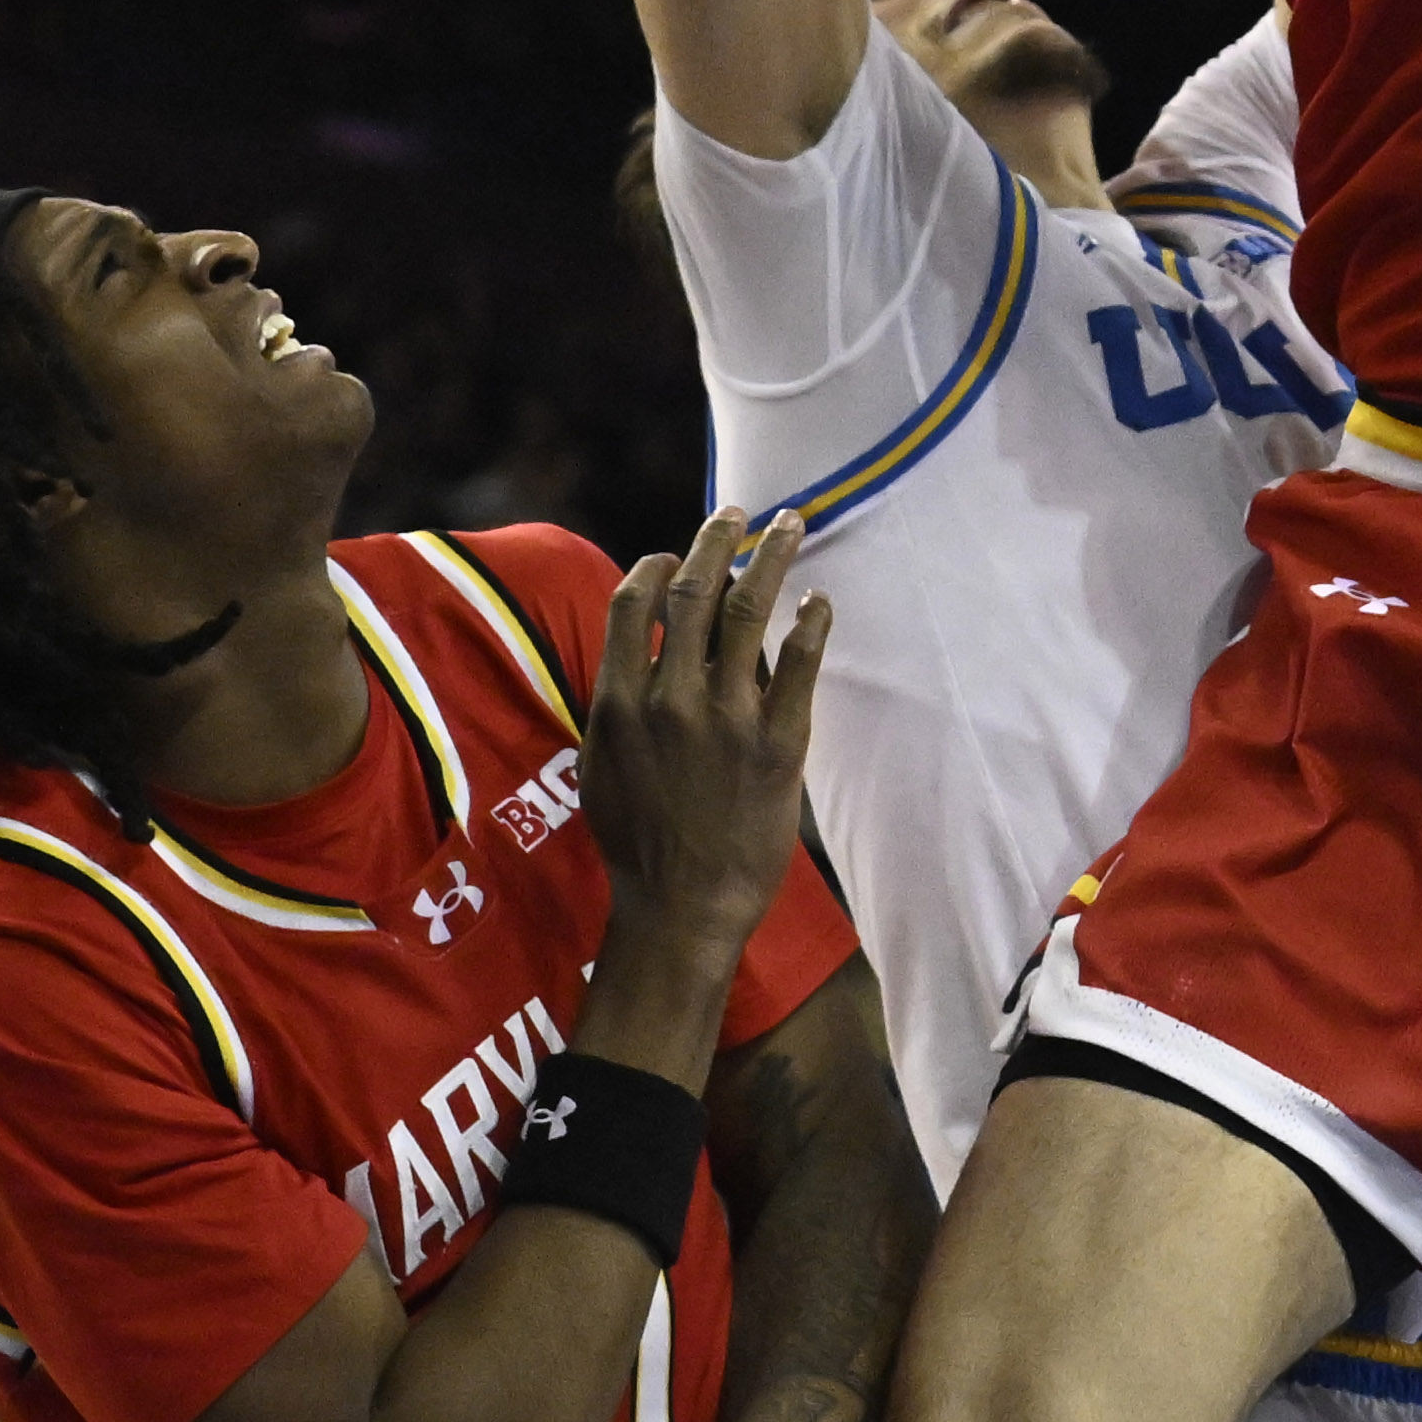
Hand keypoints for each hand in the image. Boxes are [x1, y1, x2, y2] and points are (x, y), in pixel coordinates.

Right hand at [572, 510, 827, 1053]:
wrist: (682, 908)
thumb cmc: (637, 842)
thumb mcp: (603, 765)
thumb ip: (618, 702)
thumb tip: (637, 648)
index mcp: (621, 702)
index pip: (637, 603)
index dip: (658, 565)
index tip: (676, 550)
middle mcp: (672, 699)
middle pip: (697, 589)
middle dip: (719, 538)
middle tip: (738, 512)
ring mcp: (728, 719)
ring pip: (751, 610)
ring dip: (773, 556)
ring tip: (791, 524)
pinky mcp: (779, 743)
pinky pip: (801, 664)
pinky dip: (811, 622)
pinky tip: (819, 600)